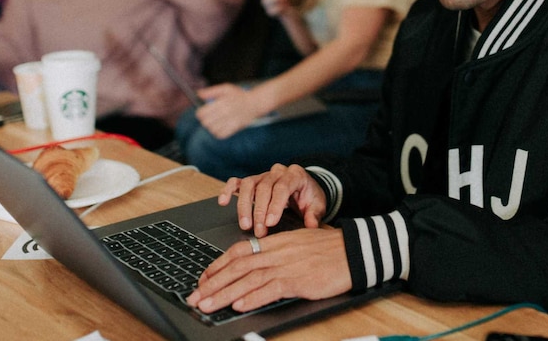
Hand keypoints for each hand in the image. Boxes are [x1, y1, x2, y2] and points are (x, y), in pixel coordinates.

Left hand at [185, 226, 350, 313]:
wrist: (353, 250)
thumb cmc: (329, 250)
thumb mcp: (297, 245)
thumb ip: (277, 254)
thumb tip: (257, 266)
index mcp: (275, 243)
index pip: (239, 251)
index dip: (218, 264)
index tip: (203, 277)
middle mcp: (277, 252)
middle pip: (237, 266)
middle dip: (213, 283)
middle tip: (195, 297)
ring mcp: (287, 265)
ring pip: (248, 279)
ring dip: (224, 294)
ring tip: (208, 305)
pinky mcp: (298, 280)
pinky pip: (271, 288)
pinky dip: (253, 297)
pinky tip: (239, 304)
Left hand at [195, 83, 264, 138]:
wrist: (254, 103)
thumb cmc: (239, 95)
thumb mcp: (226, 88)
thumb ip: (211, 91)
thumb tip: (198, 94)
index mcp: (221, 102)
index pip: (202, 113)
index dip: (199, 114)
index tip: (202, 113)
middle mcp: (225, 112)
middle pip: (206, 123)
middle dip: (205, 121)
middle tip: (209, 118)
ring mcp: (230, 121)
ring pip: (212, 130)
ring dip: (211, 127)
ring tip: (214, 123)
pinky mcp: (235, 128)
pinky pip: (221, 135)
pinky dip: (218, 133)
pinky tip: (219, 128)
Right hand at [218, 164, 327, 235]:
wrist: (305, 188)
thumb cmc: (309, 197)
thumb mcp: (317, 205)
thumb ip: (314, 215)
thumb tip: (311, 226)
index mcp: (295, 175)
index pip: (282, 187)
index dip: (275, 205)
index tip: (270, 222)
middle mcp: (278, 172)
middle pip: (264, 188)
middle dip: (259, 211)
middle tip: (258, 231)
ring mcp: (263, 175)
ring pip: (249, 184)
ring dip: (244, 205)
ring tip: (245, 224)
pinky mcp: (253, 182)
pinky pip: (237, 182)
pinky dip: (228, 190)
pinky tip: (223, 202)